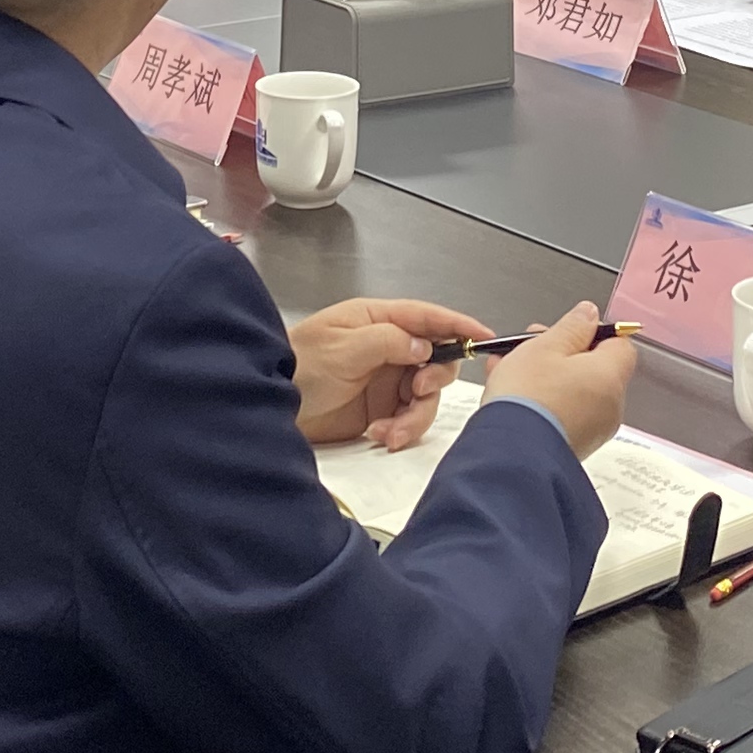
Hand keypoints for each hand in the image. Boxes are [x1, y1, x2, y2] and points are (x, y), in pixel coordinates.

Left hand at [289, 296, 488, 449]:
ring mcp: (383, 380)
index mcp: (375, 320)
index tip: (482, 335)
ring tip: (392, 430)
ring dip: (415, 416)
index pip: (426, 317)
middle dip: (434, 378)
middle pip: (434, 359)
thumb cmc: (296, 365)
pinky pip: (408, 419)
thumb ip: (386, 341)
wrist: (269, 406)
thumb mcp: (341, 348)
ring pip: (424, 396)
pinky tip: (381, 435)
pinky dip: (402, 430)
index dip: (457, 325)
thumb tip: (422, 343)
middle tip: (417, 390)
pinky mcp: (379, 409)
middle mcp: (385, 348)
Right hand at [483, 299, 636, 459]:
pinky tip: (515, 396)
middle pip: (594, 369)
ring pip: (575, 393)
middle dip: (563, 354)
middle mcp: (610, 406)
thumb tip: (589, 314)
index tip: (570, 329)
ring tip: (511, 371)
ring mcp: (593, 431)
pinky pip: (564, 415)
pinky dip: (545, 403)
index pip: (620, 344)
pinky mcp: (574, 447)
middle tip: (532, 347)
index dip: (593, 333)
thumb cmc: (528, 400)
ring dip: (549, 379)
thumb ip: (572, 326)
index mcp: (610, 376)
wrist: (511, 454)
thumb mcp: (545, 346)